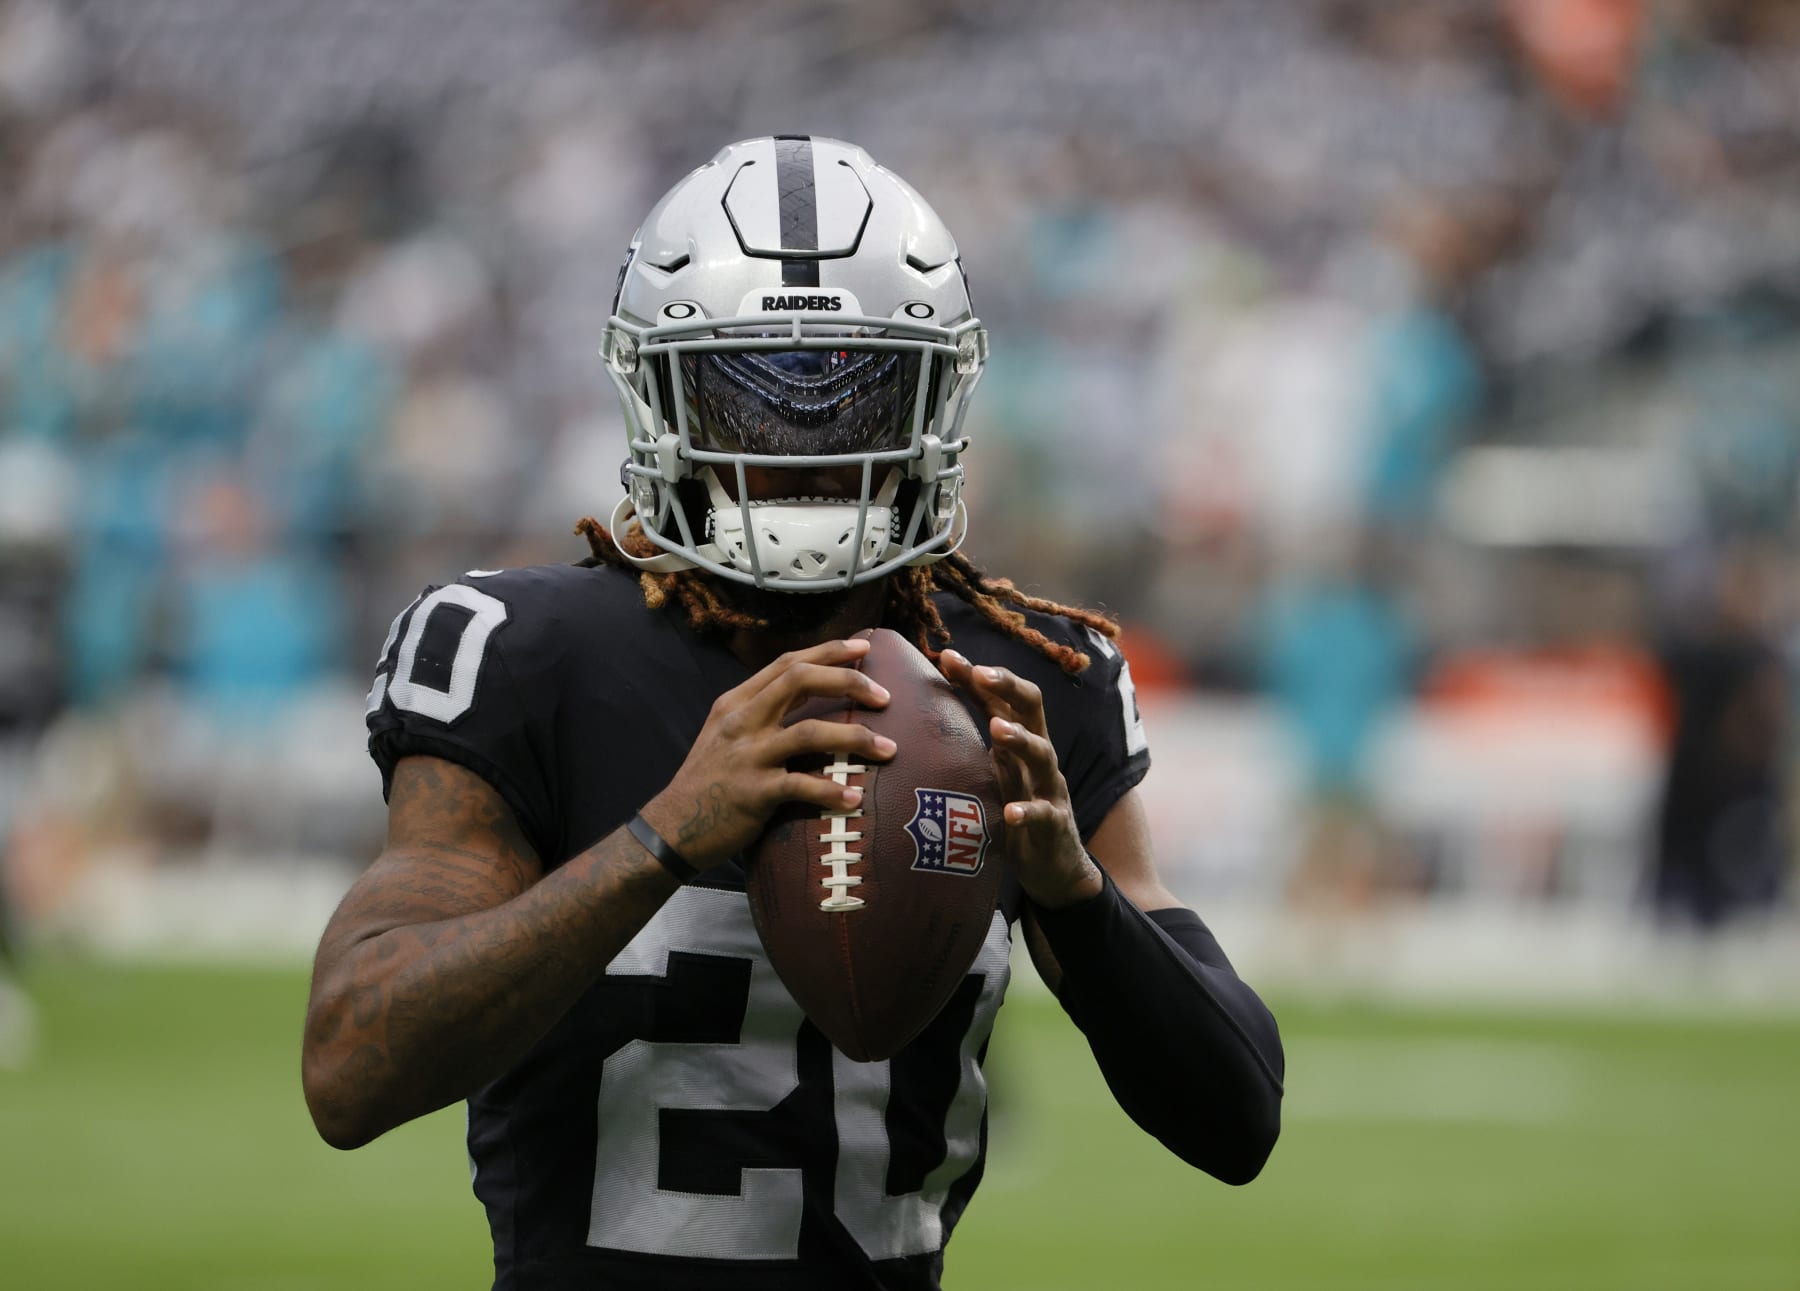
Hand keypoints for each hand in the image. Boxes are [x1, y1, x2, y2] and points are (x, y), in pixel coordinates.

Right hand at [641, 638, 895, 869]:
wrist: (672, 827)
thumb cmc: (709, 781)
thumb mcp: (727, 734)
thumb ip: (762, 713)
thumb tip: (810, 699)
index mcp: (737, 702)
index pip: (787, 662)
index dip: (828, 651)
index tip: (863, 647)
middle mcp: (742, 721)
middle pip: (800, 680)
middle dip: (849, 680)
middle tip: (885, 695)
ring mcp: (747, 755)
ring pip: (810, 732)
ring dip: (856, 737)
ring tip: (889, 748)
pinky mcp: (754, 792)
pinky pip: (802, 786)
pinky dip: (832, 791)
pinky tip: (853, 799)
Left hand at [938, 649, 1101, 908]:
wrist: (1055, 868)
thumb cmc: (1016, 811)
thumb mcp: (995, 773)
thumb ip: (972, 743)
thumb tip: (929, 711)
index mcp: (1021, 742)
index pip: (1003, 698)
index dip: (979, 677)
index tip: (949, 656)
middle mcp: (1039, 758)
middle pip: (1033, 709)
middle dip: (1009, 687)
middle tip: (982, 673)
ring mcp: (1050, 789)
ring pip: (1043, 754)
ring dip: (1021, 740)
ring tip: (997, 730)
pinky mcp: (1055, 825)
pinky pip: (1044, 814)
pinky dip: (1028, 811)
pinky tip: (1011, 813)